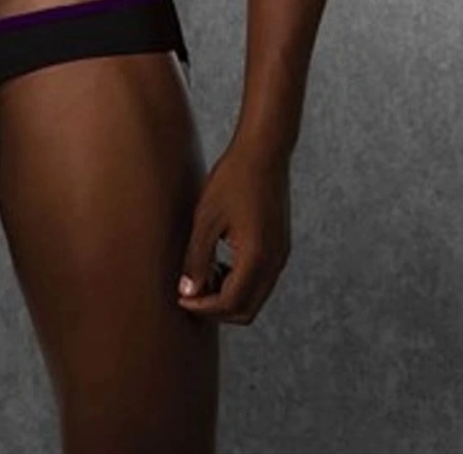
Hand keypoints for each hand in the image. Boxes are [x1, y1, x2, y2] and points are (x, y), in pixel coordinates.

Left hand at [176, 137, 291, 324]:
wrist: (264, 152)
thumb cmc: (232, 179)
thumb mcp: (206, 219)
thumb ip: (196, 259)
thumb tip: (187, 292)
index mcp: (256, 258)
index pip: (230, 304)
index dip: (203, 307)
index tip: (181, 298)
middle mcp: (275, 263)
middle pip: (246, 310)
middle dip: (216, 308)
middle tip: (190, 292)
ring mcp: (281, 255)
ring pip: (255, 297)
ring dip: (228, 296)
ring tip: (202, 274)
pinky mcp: (280, 247)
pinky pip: (261, 280)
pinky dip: (239, 282)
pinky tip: (219, 262)